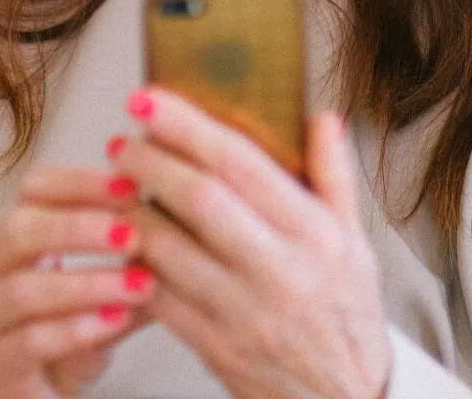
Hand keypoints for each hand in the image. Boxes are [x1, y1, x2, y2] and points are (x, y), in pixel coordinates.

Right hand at [0, 166, 156, 398]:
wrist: (39, 396)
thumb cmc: (73, 330)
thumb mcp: (107, 285)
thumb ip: (134, 253)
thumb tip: (182, 213)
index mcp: (13, 237)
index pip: (35, 187)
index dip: (83, 181)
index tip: (133, 185)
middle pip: (18, 229)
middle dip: (80, 227)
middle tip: (134, 234)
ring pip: (23, 289)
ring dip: (89, 283)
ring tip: (140, 284)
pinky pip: (28, 341)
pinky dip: (78, 328)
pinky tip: (116, 320)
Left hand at [108, 89, 390, 398]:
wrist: (342, 395)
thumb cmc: (347, 309)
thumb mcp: (356, 237)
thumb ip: (334, 174)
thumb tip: (322, 117)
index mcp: (314, 232)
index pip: (243, 164)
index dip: (191, 128)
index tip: (155, 102)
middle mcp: (277, 267)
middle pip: (200, 201)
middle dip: (152, 162)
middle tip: (124, 139)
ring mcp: (241, 310)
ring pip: (170, 250)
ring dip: (132, 211)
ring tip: (115, 184)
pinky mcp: (212, 346)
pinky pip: (158, 299)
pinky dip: (134, 266)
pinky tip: (124, 241)